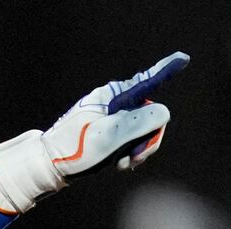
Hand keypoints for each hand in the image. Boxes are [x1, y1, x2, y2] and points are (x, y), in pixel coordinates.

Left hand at [0, 51, 189, 213]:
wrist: (47, 168)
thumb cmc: (73, 151)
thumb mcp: (108, 136)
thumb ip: (138, 123)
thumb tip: (163, 112)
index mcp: (111, 96)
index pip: (145, 81)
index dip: (166, 71)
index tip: (183, 59)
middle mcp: (112, 104)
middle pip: (150, 114)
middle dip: (148, 138)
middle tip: (135, 158)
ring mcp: (111, 120)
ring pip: (143, 132)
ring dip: (138, 151)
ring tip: (121, 164)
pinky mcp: (108, 136)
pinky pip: (132, 143)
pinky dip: (129, 155)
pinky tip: (117, 165)